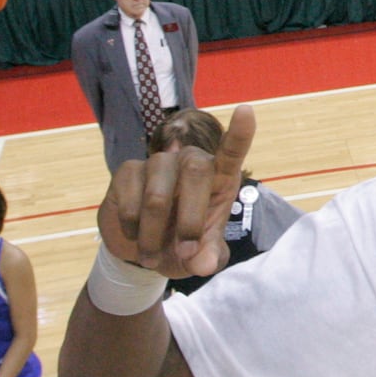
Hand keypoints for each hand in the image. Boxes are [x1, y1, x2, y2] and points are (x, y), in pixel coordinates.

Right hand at [98, 105, 255, 276]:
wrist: (141, 251)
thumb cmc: (182, 245)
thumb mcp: (201, 254)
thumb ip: (208, 256)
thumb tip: (205, 265)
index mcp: (219, 178)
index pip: (232, 151)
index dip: (240, 133)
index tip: (247, 111)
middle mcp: (191, 162)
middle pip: (196, 171)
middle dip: (190, 220)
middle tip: (185, 254)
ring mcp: (159, 163)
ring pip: (158, 195)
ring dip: (154, 235)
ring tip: (153, 258)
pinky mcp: (128, 171)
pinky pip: (130, 200)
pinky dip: (133, 228)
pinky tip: (134, 236)